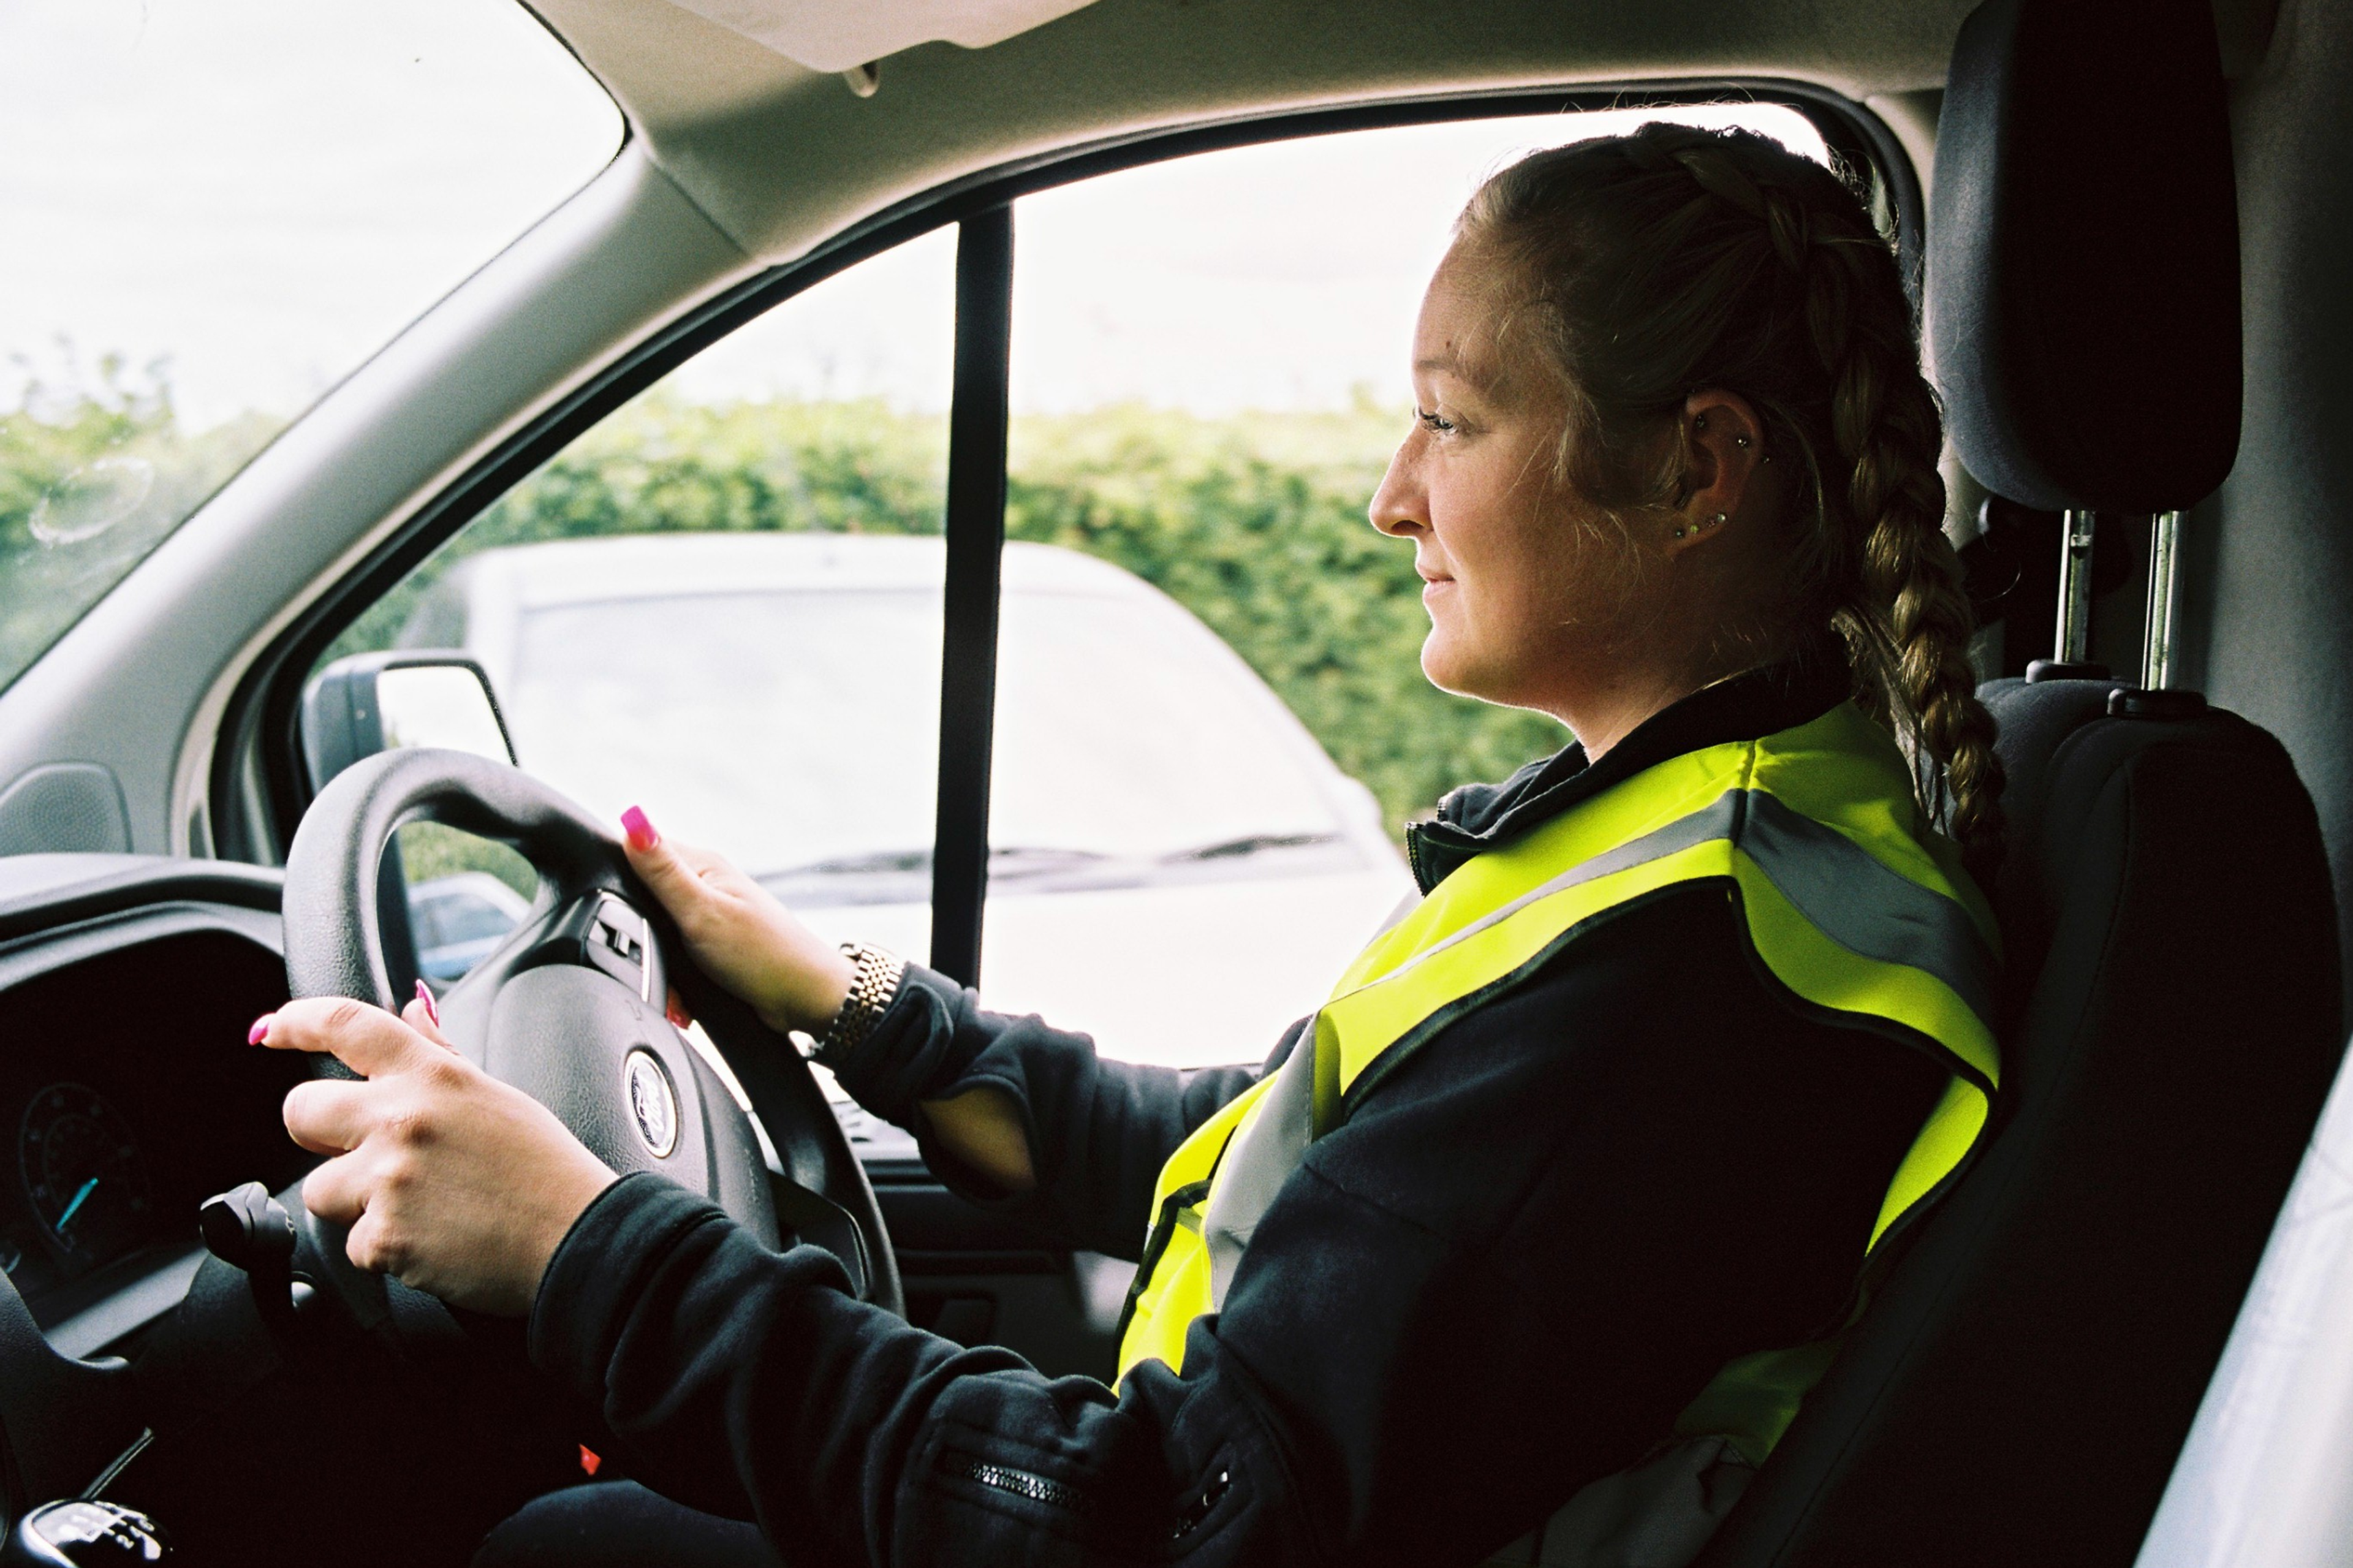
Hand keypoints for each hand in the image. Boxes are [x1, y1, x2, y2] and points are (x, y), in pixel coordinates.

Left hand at [254, 993, 616, 1315]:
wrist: (579, 1238)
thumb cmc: (547, 1169)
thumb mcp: (497, 1095)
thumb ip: (441, 1054)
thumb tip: (412, 1010)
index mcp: (433, 1076)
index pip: (347, 1025)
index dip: (297, 1021)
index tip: (271, 1030)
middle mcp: (403, 1119)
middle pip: (301, 1111)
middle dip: (320, 1135)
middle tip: (363, 1153)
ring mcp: (389, 1179)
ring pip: (318, 1189)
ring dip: (354, 1202)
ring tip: (417, 1207)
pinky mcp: (383, 1237)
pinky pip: (351, 1245)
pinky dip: (385, 1249)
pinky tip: (432, 1241)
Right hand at [620, 806, 853, 1035]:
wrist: (802, 1000)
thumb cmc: (763, 953)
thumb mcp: (702, 910)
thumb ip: (662, 871)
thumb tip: (633, 820)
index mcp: (701, 865)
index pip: (639, 852)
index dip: (623, 882)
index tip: (627, 915)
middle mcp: (703, 886)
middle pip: (641, 902)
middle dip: (641, 937)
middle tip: (661, 962)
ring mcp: (707, 917)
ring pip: (654, 938)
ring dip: (659, 968)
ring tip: (678, 987)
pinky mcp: (709, 948)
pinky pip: (673, 962)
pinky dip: (675, 984)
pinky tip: (685, 998)